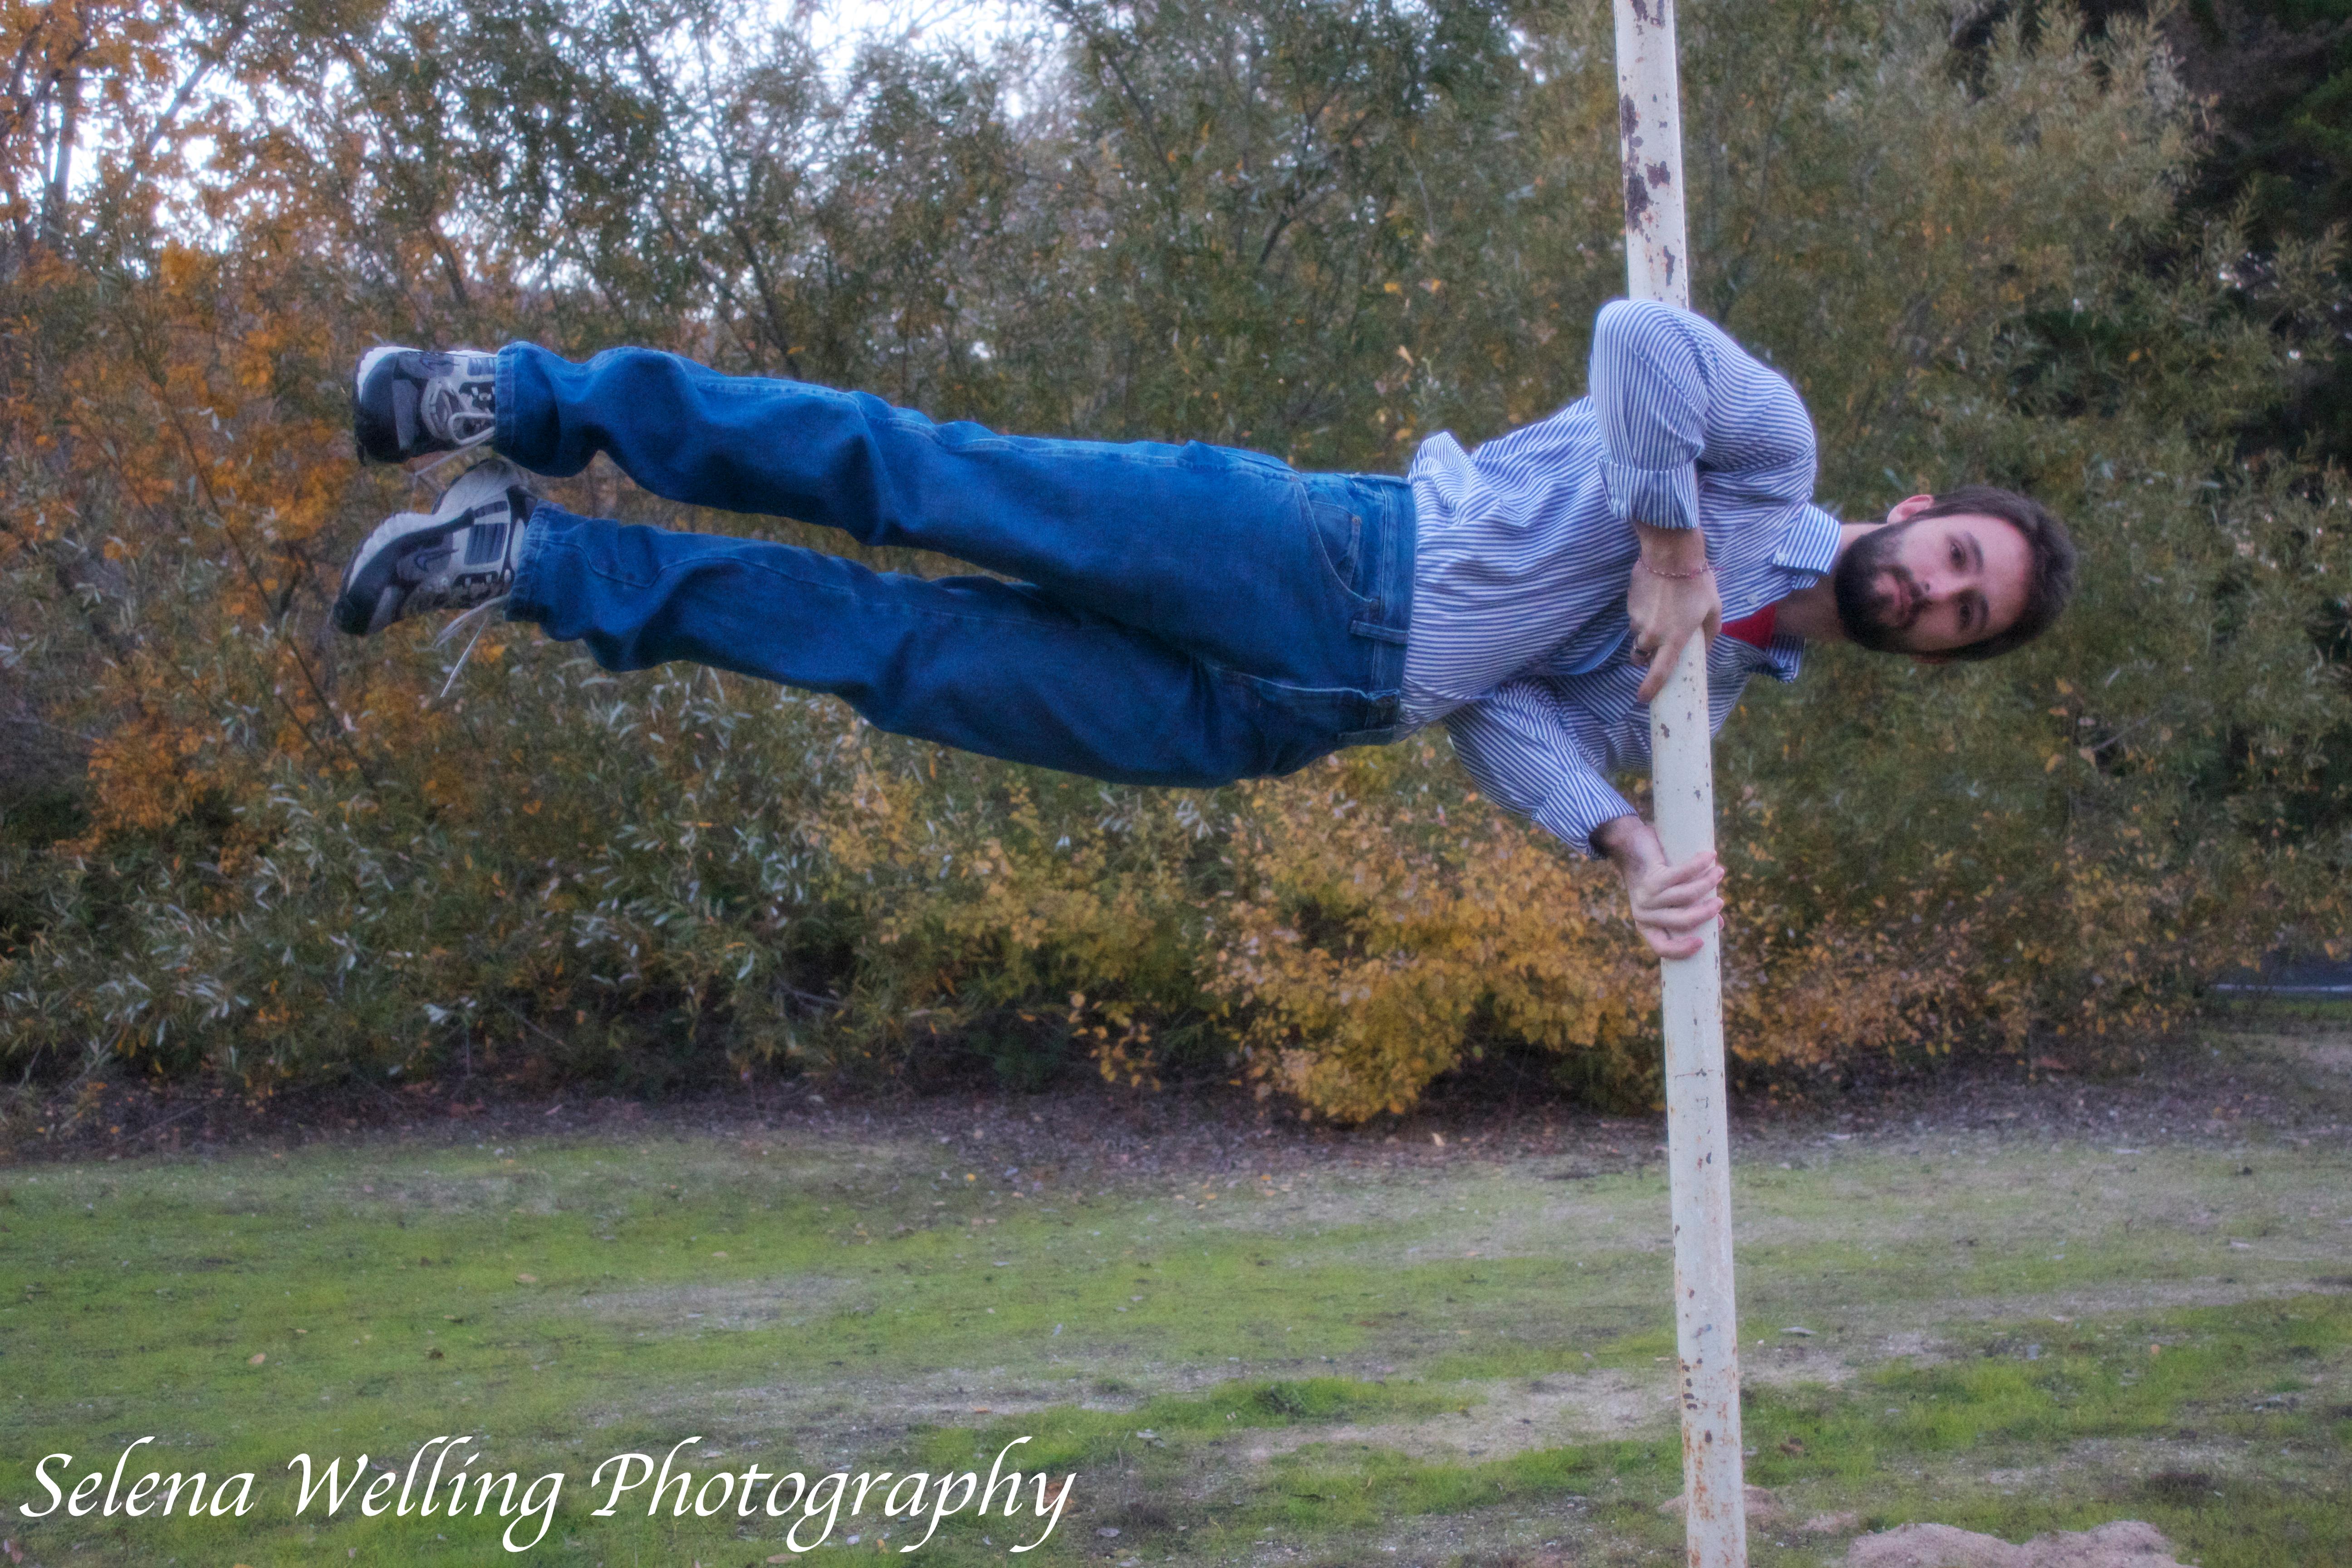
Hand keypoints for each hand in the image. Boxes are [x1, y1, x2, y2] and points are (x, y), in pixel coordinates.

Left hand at [1592, 815, 1724, 959]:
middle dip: (1705, 913)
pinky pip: (1681, 873)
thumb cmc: (1654, 876)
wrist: (1627, 847)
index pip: (1661, 947)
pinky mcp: (1651, 876)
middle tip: (1720, 902)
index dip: (1682, 950)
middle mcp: (1643, 914)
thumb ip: (1691, 911)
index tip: (1703, 943)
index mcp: (1646, 925)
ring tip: (1720, 872)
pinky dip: (1699, 865)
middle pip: (1680, 921)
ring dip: (1707, 883)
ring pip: (1685, 896)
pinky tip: (1711, 857)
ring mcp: (1646, 896)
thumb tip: (1719, 924)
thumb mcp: (1670, 899)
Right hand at [1627, 521, 1721, 703]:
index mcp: (1674, 639)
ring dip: (1647, 632)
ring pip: (1637, 635)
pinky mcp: (1629, 605)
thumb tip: (1704, 648)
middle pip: (1641, 656)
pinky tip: (1656, 598)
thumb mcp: (1714, 609)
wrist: (1670, 553)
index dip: (1650, 689)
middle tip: (1659, 645)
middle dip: (1647, 656)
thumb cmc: (1697, 581)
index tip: (1643, 699)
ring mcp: (1637, 619)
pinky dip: (1644, 614)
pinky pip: (1635, 617)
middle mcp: (1651, 634)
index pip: (1658, 672)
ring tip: (1662, 613)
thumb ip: (1709, 634)